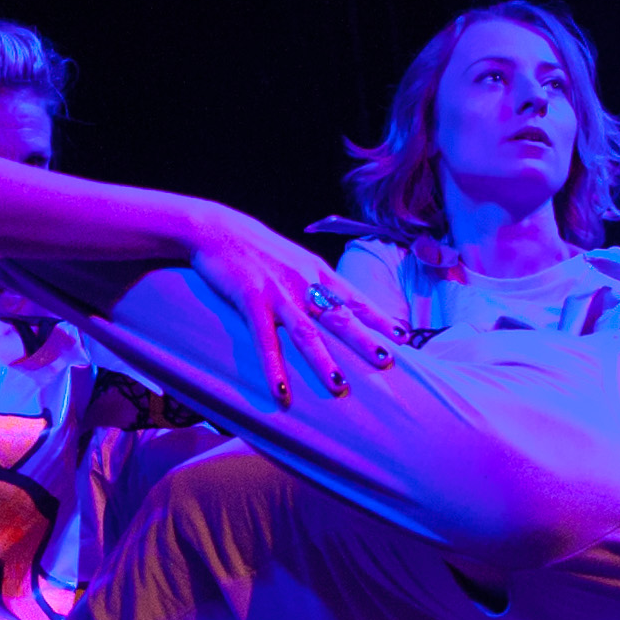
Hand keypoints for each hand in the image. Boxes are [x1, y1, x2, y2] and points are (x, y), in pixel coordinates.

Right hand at [182, 204, 389, 405]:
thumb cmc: (256, 246)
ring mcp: (278, 293)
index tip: (403, 336)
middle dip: (364, 340)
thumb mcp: (293, 257)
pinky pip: (265, 340)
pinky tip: (279, 391)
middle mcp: (303, 282)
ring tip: (339, 386)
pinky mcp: (251, 300)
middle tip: (387, 361)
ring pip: (306, 332)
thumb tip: (332, 298)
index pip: (355, 297)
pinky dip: (273, 367)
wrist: (217, 228)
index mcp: (316, 271)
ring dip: (323, 361)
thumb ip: (313, 279)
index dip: (379, 317)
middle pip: (339, 316)